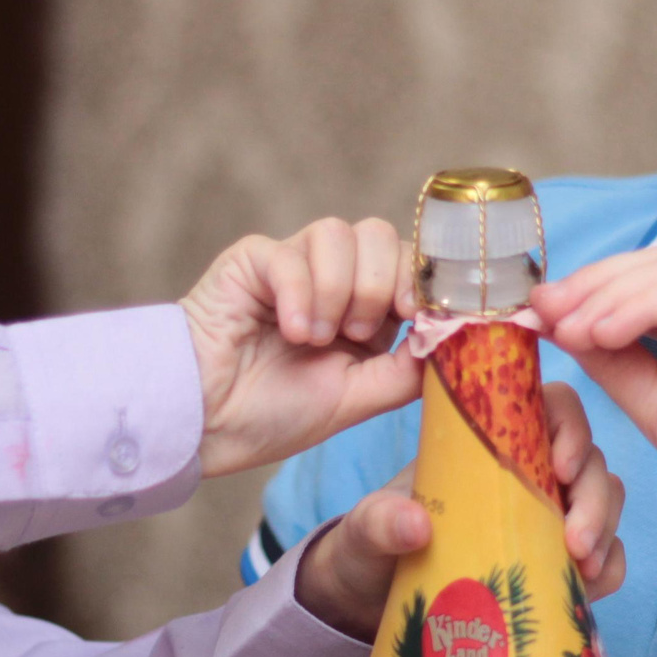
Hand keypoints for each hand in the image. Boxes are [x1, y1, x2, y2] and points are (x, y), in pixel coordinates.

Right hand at [182, 218, 420, 475]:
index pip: (409, 265)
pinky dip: (300, 293)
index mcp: (364, 311)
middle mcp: (332, 280)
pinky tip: (292, 331)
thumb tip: (451, 341)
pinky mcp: (252, 261)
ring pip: (339, 232)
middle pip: (380, 235)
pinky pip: (289, 251)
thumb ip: (405, 370)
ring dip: (338, 288)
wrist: (205, 424)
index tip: (421, 314)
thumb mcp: (357, 399)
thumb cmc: (273, 414)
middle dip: (380, 286)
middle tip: (355, 334)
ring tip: (315, 338)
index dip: (423, 280)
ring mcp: (292, 265)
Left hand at [294, 383, 627, 637]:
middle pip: (589, 459)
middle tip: (576, 544)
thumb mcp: (366, 530)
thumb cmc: (373, 546)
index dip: (570, 426)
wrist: (371, 601)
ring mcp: (549, 516)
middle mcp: (529, 472)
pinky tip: (586, 589)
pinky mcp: (559, 562)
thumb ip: (380, 522)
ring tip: (583, 569)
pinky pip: (607, 555)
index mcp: (489, 444)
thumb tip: (415, 524)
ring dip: (606, 531)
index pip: (551, 406)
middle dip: (594, 497)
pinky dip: (609, 568)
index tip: (559, 467)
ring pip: (606, 501)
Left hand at [532, 248, 656, 548]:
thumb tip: (563, 326)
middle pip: (651, 267)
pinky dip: (640, 306)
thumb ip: (617, 362)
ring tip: (565, 328)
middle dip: (588, 287)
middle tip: (539, 311)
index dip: (588, 294)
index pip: (642, 285)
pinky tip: (602, 331)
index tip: (536, 314)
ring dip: (606, 297)